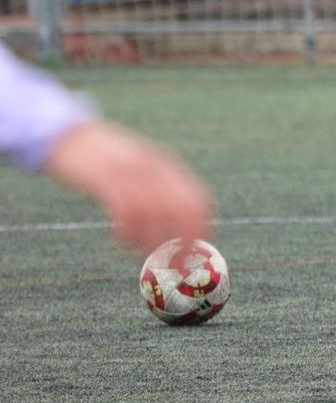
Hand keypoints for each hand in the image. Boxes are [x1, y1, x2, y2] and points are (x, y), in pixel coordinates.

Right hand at [43, 120, 214, 252]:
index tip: (194, 252)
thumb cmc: (104, 162)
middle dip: (181, 242)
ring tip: (143, 256)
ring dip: (152, 241)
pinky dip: (128, 232)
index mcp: (166, 165)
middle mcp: (154, 167)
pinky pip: (126, 210)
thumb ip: (157, 191)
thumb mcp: (139, 169)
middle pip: (180, 210)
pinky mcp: (105, 178)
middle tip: (172, 265)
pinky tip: (122, 242)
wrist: (68, 137)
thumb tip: (174, 228)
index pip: (197, 200)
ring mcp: (130, 171)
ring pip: (154, 214)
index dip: (200, 229)